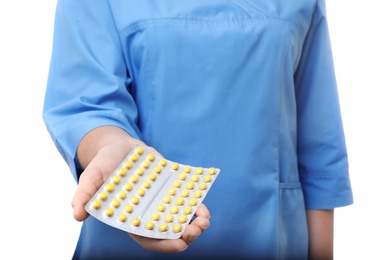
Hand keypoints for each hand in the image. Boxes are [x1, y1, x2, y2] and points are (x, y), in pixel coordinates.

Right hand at [71, 126, 209, 252]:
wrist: (122, 147)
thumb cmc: (105, 164)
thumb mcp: (92, 176)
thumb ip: (85, 195)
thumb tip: (77, 215)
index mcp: (130, 217)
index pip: (147, 238)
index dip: (163, 244)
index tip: (180, 245)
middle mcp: (149, 213)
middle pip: (169, 232)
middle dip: (185, 236)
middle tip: (196, 230)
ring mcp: (162, 202)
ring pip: (181, 219)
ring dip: (196, 224)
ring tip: (204, 220)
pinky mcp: (171, 189)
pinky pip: (187, 201)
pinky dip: (197, 205)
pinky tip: (203, 206)